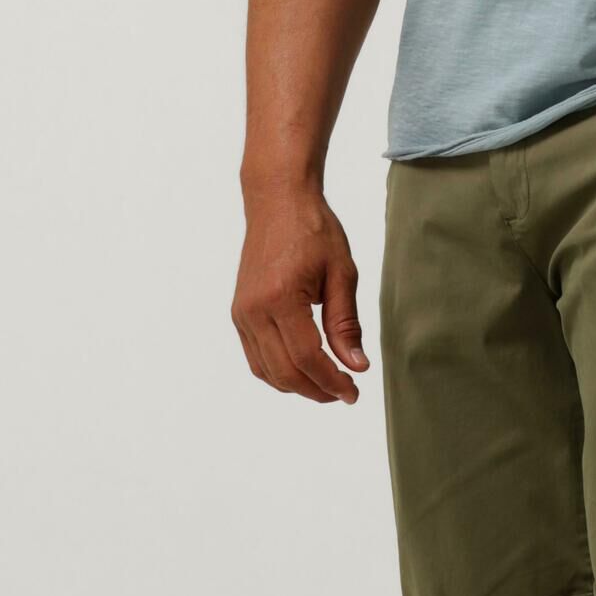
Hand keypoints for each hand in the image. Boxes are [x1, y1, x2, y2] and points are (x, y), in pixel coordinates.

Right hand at [232, 185, 367, 401]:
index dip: (332, 382)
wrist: (278, 201)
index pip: (307, 358)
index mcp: (282, 298)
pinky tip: (303, 370)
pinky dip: (278, 372)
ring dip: (297, 386)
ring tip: (327, 384)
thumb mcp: (342, 274)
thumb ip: (346, 324)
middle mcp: (254, 310)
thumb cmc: (314, 230)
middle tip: (344, 393)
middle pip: (284, 372)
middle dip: (316, 390)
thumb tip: (356, 366)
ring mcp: (242, 313)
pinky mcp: (239, 312)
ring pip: (266, 371)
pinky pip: (255, 357)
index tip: (354, 392)